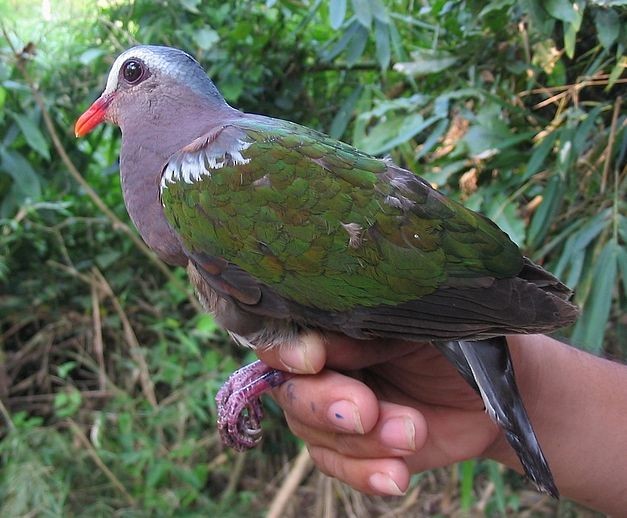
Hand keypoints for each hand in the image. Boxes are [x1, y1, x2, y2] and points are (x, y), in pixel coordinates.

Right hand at [256, 332, 502, 495]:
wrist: (490, 393)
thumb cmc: (453, 344)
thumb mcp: (412, 331)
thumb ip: (365, 337)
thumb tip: (316, 346)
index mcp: (331, 329)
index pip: (284, 338)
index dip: (287, 351)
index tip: (312, 360)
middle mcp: (324, 371)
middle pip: (293, 393)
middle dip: (327, 405)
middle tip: (367, 410)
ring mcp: (337, 414)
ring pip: (317, 436)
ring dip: (362, 442)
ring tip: (412, 433)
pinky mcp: (358, 451)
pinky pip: (342, 469)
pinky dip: (366, 475)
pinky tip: (395, 476)